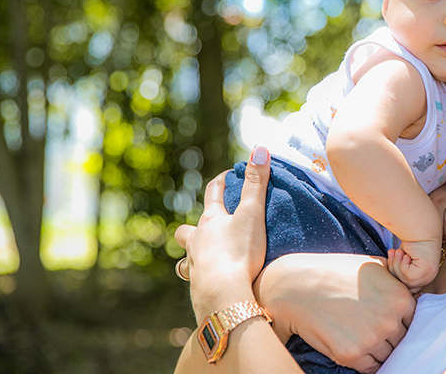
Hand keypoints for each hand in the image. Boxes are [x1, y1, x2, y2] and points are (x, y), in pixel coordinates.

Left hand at [175, 146, 270, 320]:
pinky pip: (193, 279)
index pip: (213, 193)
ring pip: (186, 256)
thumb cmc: (239, 253)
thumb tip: (260, 149)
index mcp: (210, 221)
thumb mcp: (252, 214)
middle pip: (187, 229)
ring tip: (202, 256)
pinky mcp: (197, 288)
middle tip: (208, 223)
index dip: (221, 182)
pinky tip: (206, 281)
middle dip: (195, 223)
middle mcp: (197, 242)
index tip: (229, 175)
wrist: (224, 297)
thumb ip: (256, 183)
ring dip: (192, 253)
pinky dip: (199, 277)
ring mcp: (194, 265)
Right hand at [254, 253, 415, 372]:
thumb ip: (397, 279)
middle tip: (372, 328)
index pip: (413, 321)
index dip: (401, 321)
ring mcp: (372, 339)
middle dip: (390, 336)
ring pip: (387, 355)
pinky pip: (370, 367)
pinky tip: (354, 347)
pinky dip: (365, 361)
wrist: (300, 286)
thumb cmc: (336, 272)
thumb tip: (414, 292)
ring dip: (378, 350)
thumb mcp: (373, 265)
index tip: (389, 319)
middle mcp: (389, 320)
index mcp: (400, 298)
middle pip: (402, 340)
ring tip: (361, 335)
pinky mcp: (351, 354)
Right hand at [386, 238, 440, 292]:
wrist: (420, 227)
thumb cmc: (412, 240)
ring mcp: (429, 275)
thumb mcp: (403, 259)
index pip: (406, 286)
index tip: (392, 257)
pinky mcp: (426, 270)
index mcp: (424, 277)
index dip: (395, 273)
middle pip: (404, 285)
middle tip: (393, 252)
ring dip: (397, 264)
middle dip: (394, 268)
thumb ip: (399, 270)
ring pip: (405, 281)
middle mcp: (429, 278)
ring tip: (399, 251)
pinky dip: (402, 264)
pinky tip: (407, 253)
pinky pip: (408, 276)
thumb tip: (389, 280)